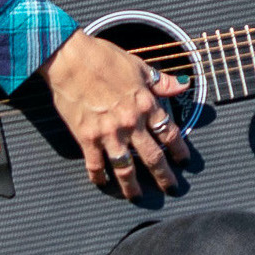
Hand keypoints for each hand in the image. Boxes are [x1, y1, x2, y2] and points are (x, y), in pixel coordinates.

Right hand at [38, 28, 189, 198]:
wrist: (70, 59)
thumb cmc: (104, 58)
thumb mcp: (139, 66)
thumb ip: (162, 82)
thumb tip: (184, 86)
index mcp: (146, 104)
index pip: (169, 133)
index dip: (179, 149)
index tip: (184, 161)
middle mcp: (131, 123)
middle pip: (153, 156)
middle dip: (164, 175)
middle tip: (172, 188)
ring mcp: (109, 133)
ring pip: (126, 168)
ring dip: (133, 185)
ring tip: (137, 196)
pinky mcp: (87, 138)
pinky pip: (95, 164)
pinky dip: (99, 177)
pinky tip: (103, 183)